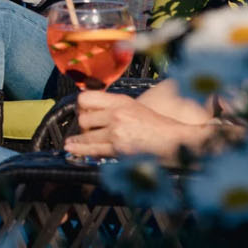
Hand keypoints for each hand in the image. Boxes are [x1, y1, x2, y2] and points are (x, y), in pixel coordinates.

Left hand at [64, 90, 210, 161]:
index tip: (81, 111)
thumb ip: (114, 107)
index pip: (86, 98)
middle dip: (83, 126)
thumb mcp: (134, 107)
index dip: (80, 106)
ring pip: (86, 134)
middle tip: (85, 130)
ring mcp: (117, 131)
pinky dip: (81, 150)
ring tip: (72, 143)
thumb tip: (91, 111)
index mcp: (120, 100)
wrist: (175, 141)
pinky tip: (72, 149)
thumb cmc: (157, 126)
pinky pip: (94, 149)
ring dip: (80, 140)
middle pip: (84, 118)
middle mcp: (116, 113)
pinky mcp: (119, 148)